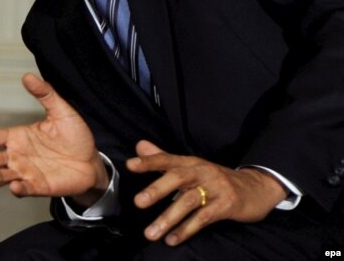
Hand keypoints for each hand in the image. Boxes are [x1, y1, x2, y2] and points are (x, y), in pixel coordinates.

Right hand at [0, 73, 107, 204]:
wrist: (92, 161)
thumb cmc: (74, 136)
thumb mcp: (61, 111)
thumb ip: (45, 94)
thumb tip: (27, 76)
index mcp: (16, 137)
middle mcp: (16, 156)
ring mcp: (26, 173)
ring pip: (2, 176)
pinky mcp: (40, 186)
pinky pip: (27, 188)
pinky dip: (19, 189)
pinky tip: (15, 187)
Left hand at [127, 140, 286, 245]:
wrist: (256, 188)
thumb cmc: (215, 178)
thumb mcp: (191, 166)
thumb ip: (163, 158)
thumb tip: (139, 145)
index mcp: (191, 163)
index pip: (167, 159)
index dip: (149, 161)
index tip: (129, 165)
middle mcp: (202, 172)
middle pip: (178, 178)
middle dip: (157, 189)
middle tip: (138, 202)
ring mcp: (216, 189)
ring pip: (189, 202)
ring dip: (168, 218)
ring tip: (150, 233)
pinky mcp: (226, 206)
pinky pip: (204, 218)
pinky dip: (187, 230)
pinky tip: (172, 239)